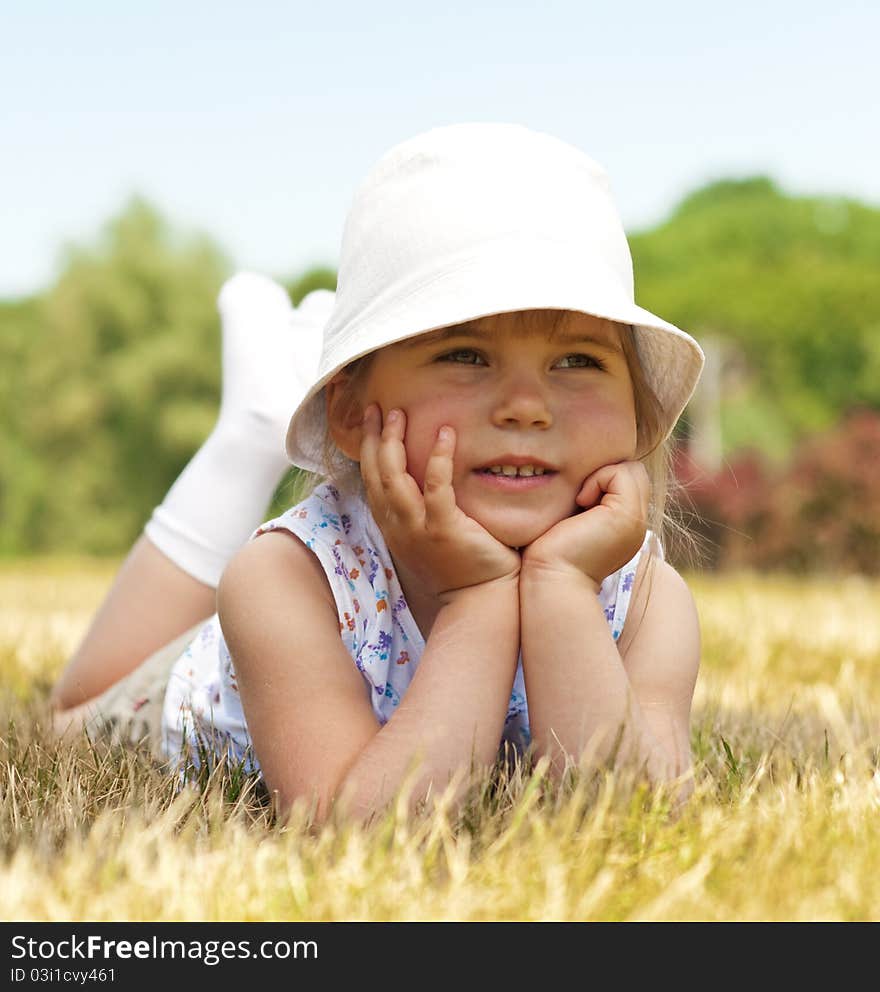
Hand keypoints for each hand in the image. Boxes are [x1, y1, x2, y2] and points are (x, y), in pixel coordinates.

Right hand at [359, 404, 520, 601]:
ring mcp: (418, 528)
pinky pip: (437, 487)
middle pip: (376, 474)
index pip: (371, 480)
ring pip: (395, 477)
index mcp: (393, 526)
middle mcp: (398, 526)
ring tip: (400, 413)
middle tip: (380, 407)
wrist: (480, 600)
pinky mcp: (445, 529)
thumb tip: (425, 477)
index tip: (372, 421)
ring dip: (395, 442)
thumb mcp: (429, 536)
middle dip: (376, 437)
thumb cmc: (462, 566)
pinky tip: (446, 434)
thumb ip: (422, 509)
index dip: (369, 449)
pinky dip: (438, 458)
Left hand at [521, 461, 648, 590]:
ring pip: (630, 469)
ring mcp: (636, 520)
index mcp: (625, 526)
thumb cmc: (550, 553)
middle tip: (580, 498)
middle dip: (605, 474)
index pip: (628, 480)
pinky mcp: (626, 515)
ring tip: (581, 501)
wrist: (552, 580)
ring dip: (601, 476)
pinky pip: (621, 473)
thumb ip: (586, 501)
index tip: (578, 501)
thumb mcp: (573, 521)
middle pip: (633, 472)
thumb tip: (582, 480)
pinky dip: (598, 479)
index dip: (604, 479)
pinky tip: (581, 502)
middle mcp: (636, 523)